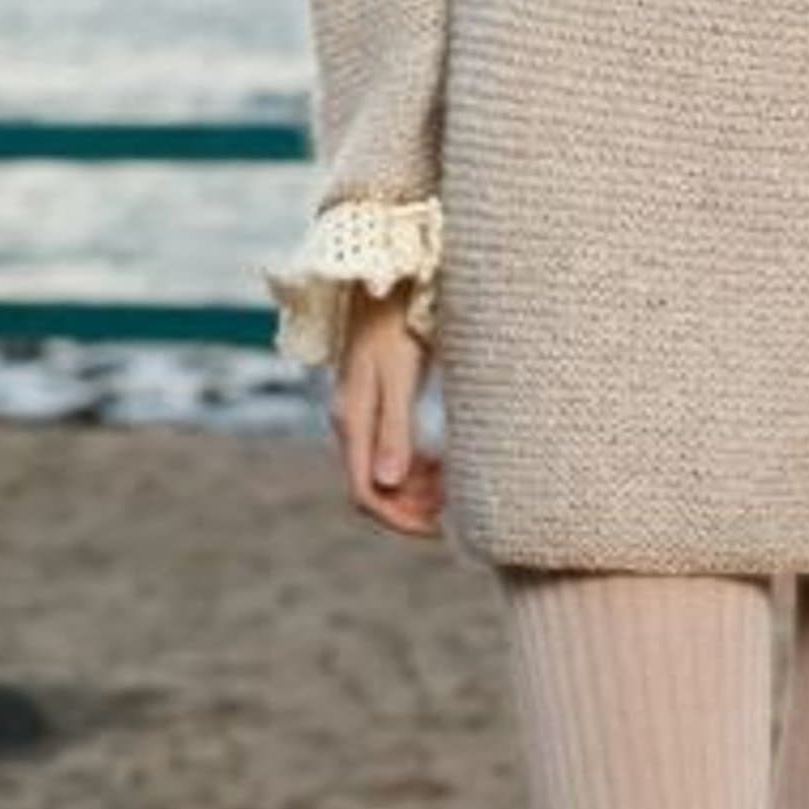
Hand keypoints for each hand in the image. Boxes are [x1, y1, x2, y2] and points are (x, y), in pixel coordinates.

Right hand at [330, 284, 443, 535]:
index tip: (441, 526)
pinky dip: (416, 466)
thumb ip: (394, 430)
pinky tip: (445, 463)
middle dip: (412, 508)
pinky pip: (391, 452)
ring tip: (456, 488)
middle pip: (374, 489)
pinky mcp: (375, 405)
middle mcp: (351, 425)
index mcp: (352, 422)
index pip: (367, 494)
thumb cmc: (396, 324)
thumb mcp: (398, 376)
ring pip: (384, 474)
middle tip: (456, 510)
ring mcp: (361, 416)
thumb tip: (389, 485)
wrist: (385, 283)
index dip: (400, 519)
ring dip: (416, 490)